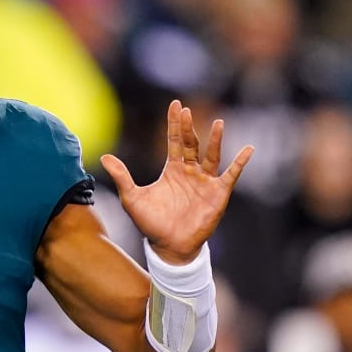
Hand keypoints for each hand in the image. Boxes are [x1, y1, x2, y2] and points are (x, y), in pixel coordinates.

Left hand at [100, 100, 252, 263]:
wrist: (169, 246)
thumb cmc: (151, 223)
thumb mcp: (132, 198)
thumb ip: (121, 177)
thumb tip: (104, 157)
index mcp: (172, 170)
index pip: (174, 141)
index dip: (174, 124)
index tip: (176, 105)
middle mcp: (190, 172)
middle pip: (191, 144)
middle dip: (188, 128)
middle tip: (186, 110)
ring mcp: (205, 182)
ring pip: (212, 155)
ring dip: (215, 140)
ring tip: (219, 122)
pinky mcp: (218, 193)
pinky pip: (231, 174)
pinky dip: (240, 162)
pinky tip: (248, 149)